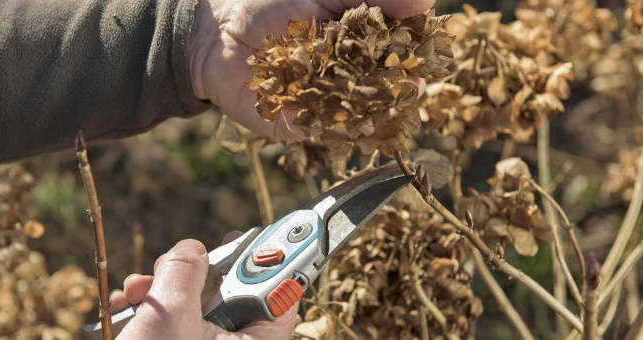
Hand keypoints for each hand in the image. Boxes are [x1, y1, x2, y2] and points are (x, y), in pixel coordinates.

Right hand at [109, 236, 296, 339]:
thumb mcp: (170, 314)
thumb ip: (185, 270)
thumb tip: (192, 248)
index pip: (280, 289)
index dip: (267, 255)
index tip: (247, 234)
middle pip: (232, 288)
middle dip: (194, 270)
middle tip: (172, 263)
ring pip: (198, 299)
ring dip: (162, 286)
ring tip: (135, 290)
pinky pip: (178, 316)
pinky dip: (152, 304)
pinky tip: (128, 302)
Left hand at [188, 0, 436, 139]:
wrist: (216, 28)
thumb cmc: (270, 3)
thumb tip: (425, 1)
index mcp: (351, 48)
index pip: (389, 56)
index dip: (409, 57)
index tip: (426, 54)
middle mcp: (339, 79)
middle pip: (375, 90)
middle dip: (395, 90)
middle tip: (414, 86)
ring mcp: (317, 103)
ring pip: (351, 114)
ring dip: (372, 113)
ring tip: (390, 107)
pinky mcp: (291, 123)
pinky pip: (316, 129)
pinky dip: (333, 128)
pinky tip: (352, 124)